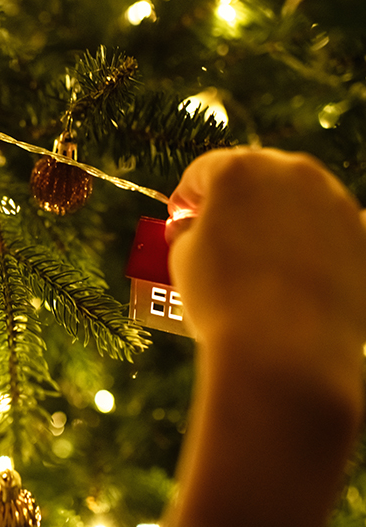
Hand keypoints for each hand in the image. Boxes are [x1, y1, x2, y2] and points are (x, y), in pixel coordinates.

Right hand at [162, 147, 365, 526]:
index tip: (178, 231)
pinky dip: (304, 257)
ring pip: (294, 211)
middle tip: (210, 256)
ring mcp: (336, 208)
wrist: (287, 358)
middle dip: (230, 214)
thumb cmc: (219, 307)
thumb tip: (201, 230)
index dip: (185, 206)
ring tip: (250, 280)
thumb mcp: (184, 265)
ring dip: (269, 233)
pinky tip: (288, 292)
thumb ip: (192, 234)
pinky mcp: (363, 243)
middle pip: (255, 184)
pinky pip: (323, 241)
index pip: (205, 172)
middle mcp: (295, 174)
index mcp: (241, 169)